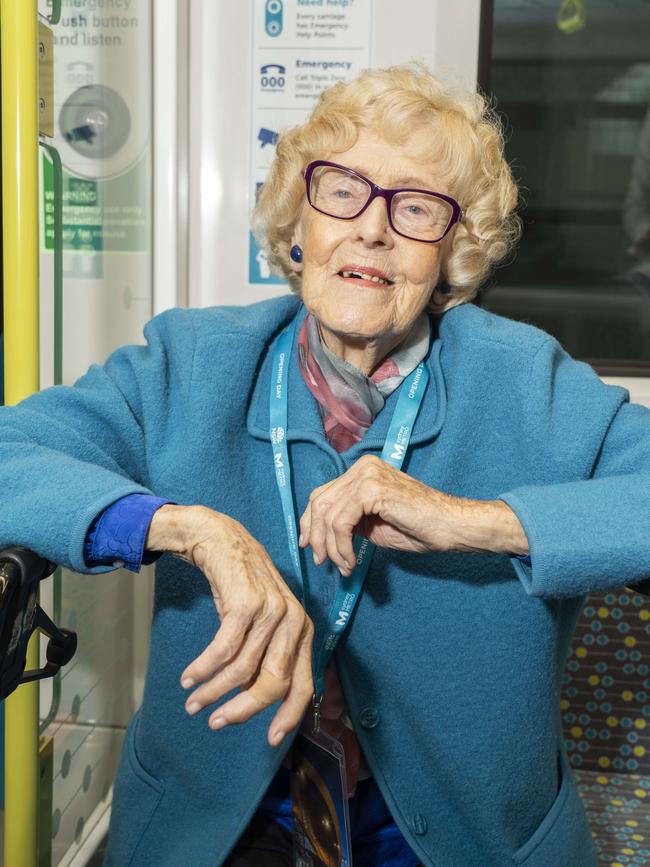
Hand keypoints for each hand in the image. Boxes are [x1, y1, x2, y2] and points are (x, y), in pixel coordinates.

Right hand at [145, 505, 313, 746]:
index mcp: (303, 631)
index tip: (270, 741)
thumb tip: (253, 700)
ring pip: (243, 670)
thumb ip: (267, 655)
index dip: (289, 717)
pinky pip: (223, 651)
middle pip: (272, 684)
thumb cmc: (241, 586)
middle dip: (241, 710)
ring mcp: (272, 611)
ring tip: (192, 700)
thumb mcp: (263, 621)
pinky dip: (203, 669)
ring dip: (213, 691)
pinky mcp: (246, 603)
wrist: (222, 539)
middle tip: (213, 721)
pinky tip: (189, 677)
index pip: (305, 685)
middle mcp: (294, 622)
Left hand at [298, 455, 528, 574]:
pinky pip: (341, 523)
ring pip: (328, 516)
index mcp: (362, 471)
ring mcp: (366, 476)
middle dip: (316, 537)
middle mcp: (362, 467)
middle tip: (321, 562)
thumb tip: (317, 536)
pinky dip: (342, 547)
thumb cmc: (418, 526)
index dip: (310, 522)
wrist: (450, 526)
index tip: (308, 545)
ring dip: (332, 548)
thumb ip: (348, 520)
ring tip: (345, 566)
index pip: (322, 494)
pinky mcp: (371, 490)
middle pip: (319, 502)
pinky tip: (352, 561)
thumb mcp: (372, 522)